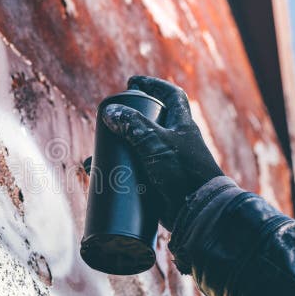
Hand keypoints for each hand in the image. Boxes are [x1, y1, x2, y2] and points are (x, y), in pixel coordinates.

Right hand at [101, 76, 222, 228]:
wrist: (198, 212)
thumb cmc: (183, 173)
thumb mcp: (155, 142)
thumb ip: (133, 124)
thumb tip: (109, 112)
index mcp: (182, 126)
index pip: (171, 96)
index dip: (153, 85)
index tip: (132, 83)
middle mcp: (176, 143)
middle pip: (149, 124)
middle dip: (126, 123)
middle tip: (107, 123)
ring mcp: (167, 164)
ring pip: (138, 152)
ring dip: (117, 153)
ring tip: (95, 158)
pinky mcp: (160, 185)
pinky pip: (135, 176)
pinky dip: (118, 176)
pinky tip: (102, 179)